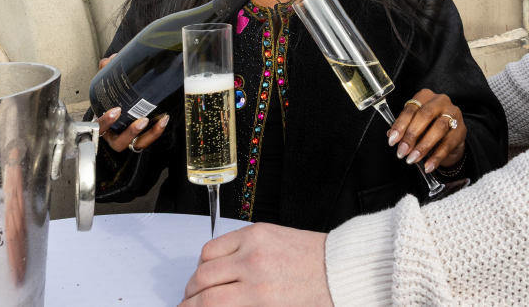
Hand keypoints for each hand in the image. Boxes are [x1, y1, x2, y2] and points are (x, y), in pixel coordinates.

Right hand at [95, 56, 169, 152]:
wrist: (118, 106)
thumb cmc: (110, 99)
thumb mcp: (105, 87)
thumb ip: (106, 72)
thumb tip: (112, 60)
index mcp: (102, 124)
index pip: (98, 128)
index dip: (105, 122)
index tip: (115, 111)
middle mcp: (114, 135)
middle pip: (118, 143)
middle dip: (129, 132)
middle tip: (140, 120)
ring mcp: (128, 139)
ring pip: (135, 144)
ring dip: (144, 134)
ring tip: (151, 120)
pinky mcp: (140, 138)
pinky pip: (147, 140)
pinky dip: (155, 132)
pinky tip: (163, 119)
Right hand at [179, 223, 330, 306]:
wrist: (339, 270)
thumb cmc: (316, 300)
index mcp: (260, 296)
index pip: (209, 303)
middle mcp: (254, 266)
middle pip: (203, 279)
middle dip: (189, 295)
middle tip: (188, 304)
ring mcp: (255, 243)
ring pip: (206, 257)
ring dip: (198, 274)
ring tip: (200, 286)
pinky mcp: (259, 229)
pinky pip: (223, 240)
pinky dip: (212, 254)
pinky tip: (215, 265)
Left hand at [386, 89, 466, 172]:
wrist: (452, 137)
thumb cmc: (429, 127)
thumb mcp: (416, 125)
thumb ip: (405, 128)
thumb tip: (391, 135)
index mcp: (425, 96)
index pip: (411, 108)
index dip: (401, 124)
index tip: (392, 140)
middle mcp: (440, 101)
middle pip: (425, 115)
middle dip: (411, 135)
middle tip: (402, 151)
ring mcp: (453, 114)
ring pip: (438, 128)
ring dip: (423, 146)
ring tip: (412, 159)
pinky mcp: (460, 130)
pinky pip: (448, 144)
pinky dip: (436, 157)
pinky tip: (428, 166)